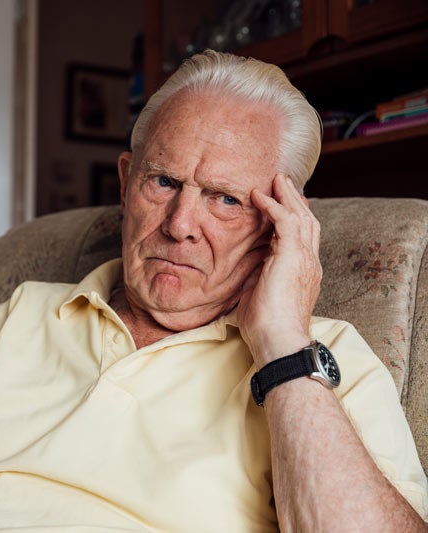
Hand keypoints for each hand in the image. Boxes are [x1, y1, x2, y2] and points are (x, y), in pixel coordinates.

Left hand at [235, 174, 321, 366]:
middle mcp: (309, 263)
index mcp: (303, 273)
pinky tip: (259, 196)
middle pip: (307, 221)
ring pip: (300, 216)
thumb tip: (241, 271)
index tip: (283, 204)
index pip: (302, 238)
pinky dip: (273, 206)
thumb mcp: (257, 296)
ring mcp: (304, 259)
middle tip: (282, 183)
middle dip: (294, 200)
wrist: (277, 340)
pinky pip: (285, 221)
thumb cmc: (265, 328)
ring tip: (275, 181)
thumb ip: (254, 279)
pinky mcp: (292, 256)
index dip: (295, 218)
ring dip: (286, 196)